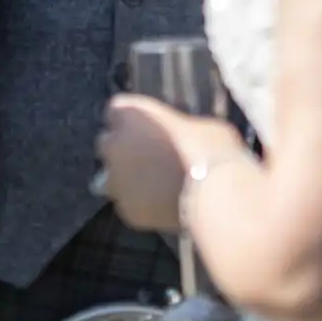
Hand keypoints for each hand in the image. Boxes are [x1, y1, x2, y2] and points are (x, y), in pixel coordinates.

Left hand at [97, 95, 246, 232]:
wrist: (213, 192)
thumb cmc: (211, 147)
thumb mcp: (198, 124)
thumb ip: (178, 128)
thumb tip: (183, 137)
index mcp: (131, 113)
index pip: (116, 110)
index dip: (132, 120)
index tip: (146, 126)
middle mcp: (115, 144)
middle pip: (108, 143)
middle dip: (123, 149)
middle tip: (149, 157)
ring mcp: (116, 180)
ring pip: (109, 178)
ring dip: (125, 179)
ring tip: (151, 186)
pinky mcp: (127, 210)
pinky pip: (128, 204)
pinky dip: (139, 204)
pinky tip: (159, 205)